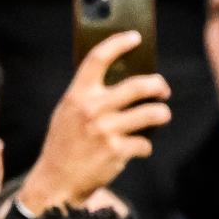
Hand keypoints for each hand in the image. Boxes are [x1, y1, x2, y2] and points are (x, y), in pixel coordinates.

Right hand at [18, 33, 170, 214]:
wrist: (56, 181)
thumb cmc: (63, 144)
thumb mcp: (67, 112)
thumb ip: (87, 96)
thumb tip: (117, 79)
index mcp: (77, 95)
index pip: (98, 58)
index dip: (118, 43)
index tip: (135, 37)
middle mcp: (92, 109)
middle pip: (138, 86)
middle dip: (158, 85)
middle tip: (162, 88)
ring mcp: (106, 130)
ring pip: (152, 114)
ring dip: (162, 114)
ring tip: (161, 115)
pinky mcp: (118, 151)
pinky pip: (145, 143)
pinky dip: (144, 146)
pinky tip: (136, 149)